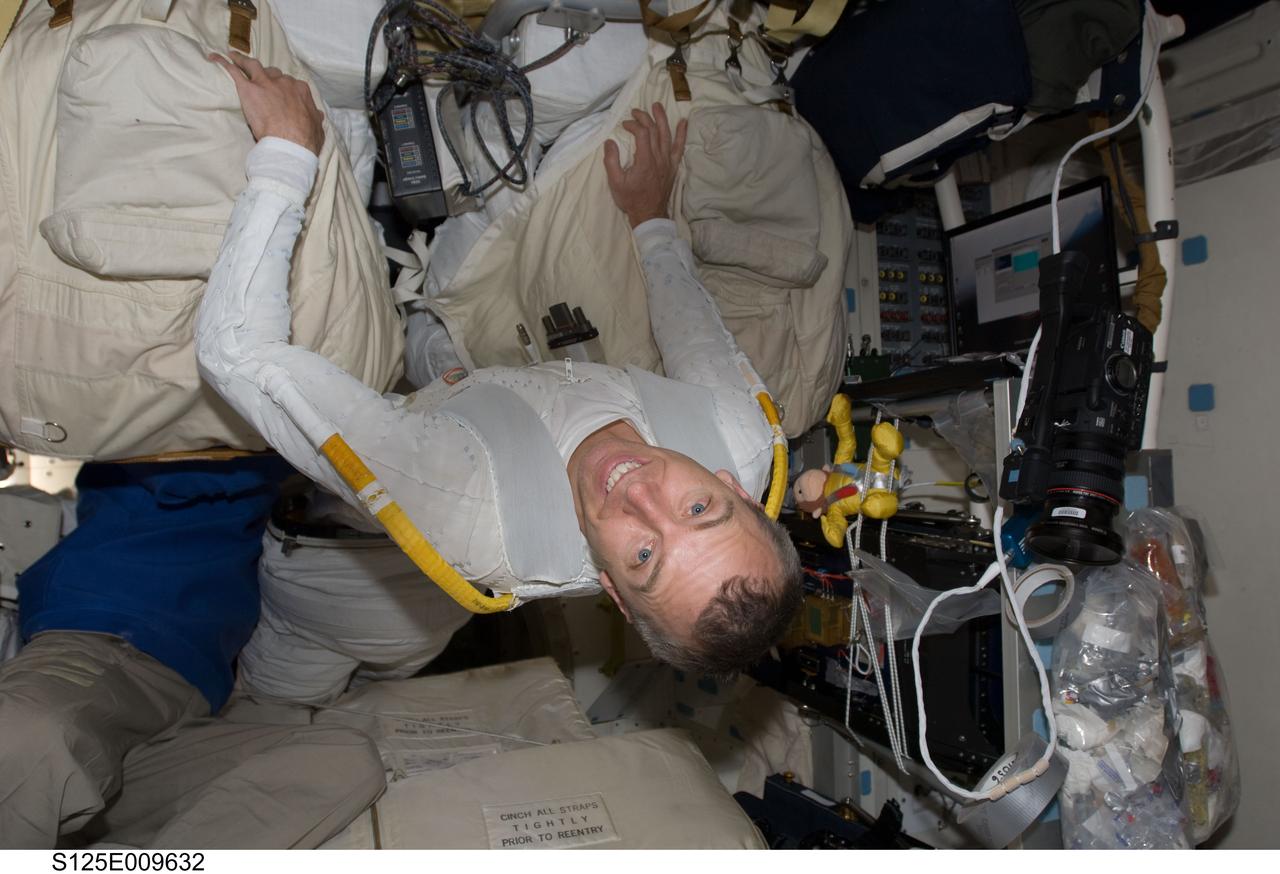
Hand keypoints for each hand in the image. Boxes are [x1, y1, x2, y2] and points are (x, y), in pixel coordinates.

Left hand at [209, 51, 324, 154]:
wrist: (290, 144)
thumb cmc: (306, 140)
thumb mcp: (317, 128)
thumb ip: (315, 119)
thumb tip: (318, 116)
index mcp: (300, 91)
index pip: (290, 83)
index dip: (283, 87)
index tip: (280, 91)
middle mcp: (284, 82)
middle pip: (273, 73)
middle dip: (266, 75)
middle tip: (259, 79)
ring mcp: (265, 83)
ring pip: (253, 66)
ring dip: (243, 61)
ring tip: (235, 58)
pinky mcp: (249, 89)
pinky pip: (235, 71)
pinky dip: (224, 63)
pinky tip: (216, 59)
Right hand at [603, 103, 687, 227]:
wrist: (649, 214)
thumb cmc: (631, 199)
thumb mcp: (615, 182)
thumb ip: (611, 161)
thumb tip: (609, 142)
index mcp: (645, 160)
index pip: (642, 133)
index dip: (633, 124)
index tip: (624, 125)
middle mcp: (659, 158)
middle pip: (654, 130)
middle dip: (644, 117)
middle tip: (635, 111)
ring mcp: (668, 161)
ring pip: (667, 134)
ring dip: (662, 118)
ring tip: (657, 105)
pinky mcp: (672, 166)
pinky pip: (679, 147)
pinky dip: (682, 134)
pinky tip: (684, 122)